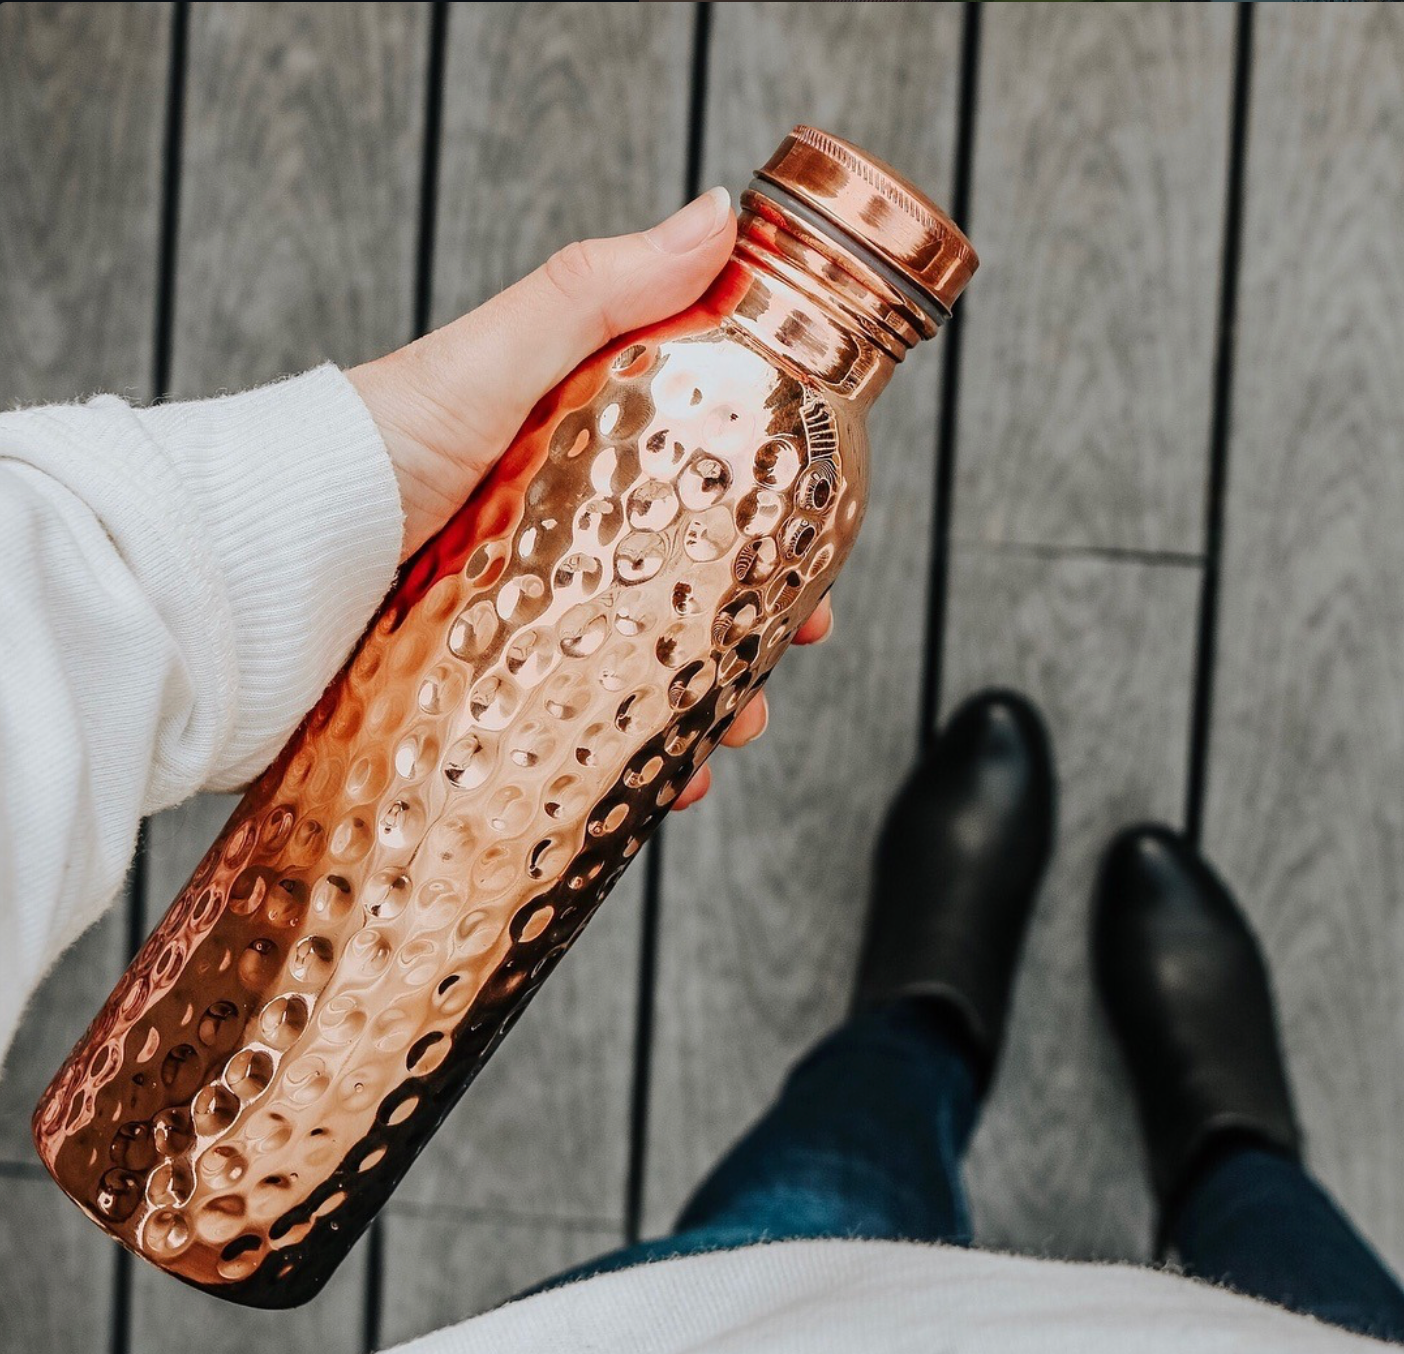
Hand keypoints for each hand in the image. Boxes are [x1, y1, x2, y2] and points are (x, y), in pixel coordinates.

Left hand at [347, 188, 833, 809]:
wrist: (253, 575)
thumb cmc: (363, 453)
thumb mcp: (488, 360)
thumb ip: (594, 292)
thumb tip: (716, 214)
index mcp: (573, 456)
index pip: (697, 478)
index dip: (767, 511)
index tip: (816, 545)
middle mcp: (555, 539)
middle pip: (681, 581)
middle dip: (749, 622)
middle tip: (786, 650)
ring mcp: (523, 620)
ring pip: (642, 664)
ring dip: (705, 702)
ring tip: (732, 735)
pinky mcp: (490, 691)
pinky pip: (580, 728)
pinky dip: (633, 762)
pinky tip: (667, 787)